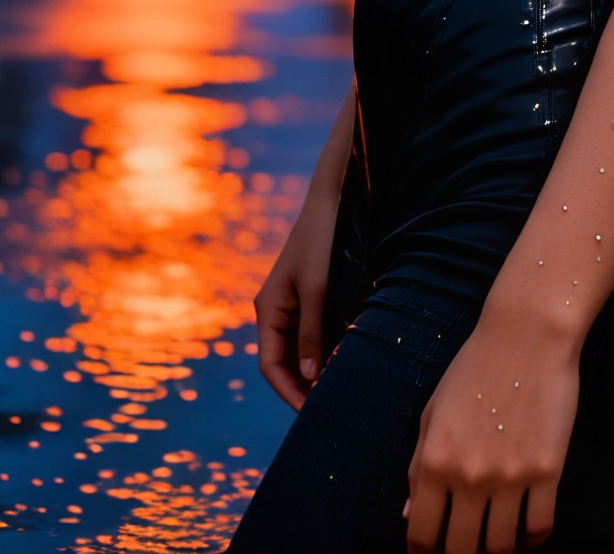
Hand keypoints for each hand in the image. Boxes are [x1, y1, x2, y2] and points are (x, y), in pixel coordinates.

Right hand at [253, 184, 339, 411]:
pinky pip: (315, 334)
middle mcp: (277, 311)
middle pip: (284, 362)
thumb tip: (309, 375)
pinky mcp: (312, 298)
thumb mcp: (317, 287)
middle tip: (329, 412)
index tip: (310, 414)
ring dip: (316, 372)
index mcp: (268, 309)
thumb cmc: (321, 239)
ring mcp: (294, 305)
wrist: (333, 199)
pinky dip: (326, 352)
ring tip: (339, 395)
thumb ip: (311, 331)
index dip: (288, 392)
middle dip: (302, 387)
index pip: (270, 365)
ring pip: (301, 351)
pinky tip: (345, 365)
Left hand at [404, 313, 579, 552]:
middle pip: (461, 550)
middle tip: (466, 548)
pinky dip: (532, 540)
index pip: (421, 533)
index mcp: (433, 460)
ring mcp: (510, 476)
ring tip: (496, 541)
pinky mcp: (548, 471)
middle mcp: (468, 475)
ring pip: (501, 547)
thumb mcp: (433, 411)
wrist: (527, 336)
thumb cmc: (474, 369)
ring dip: (496, 552)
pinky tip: (526, 532)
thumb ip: (417, 466)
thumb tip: (408, 514)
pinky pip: (539, 528)